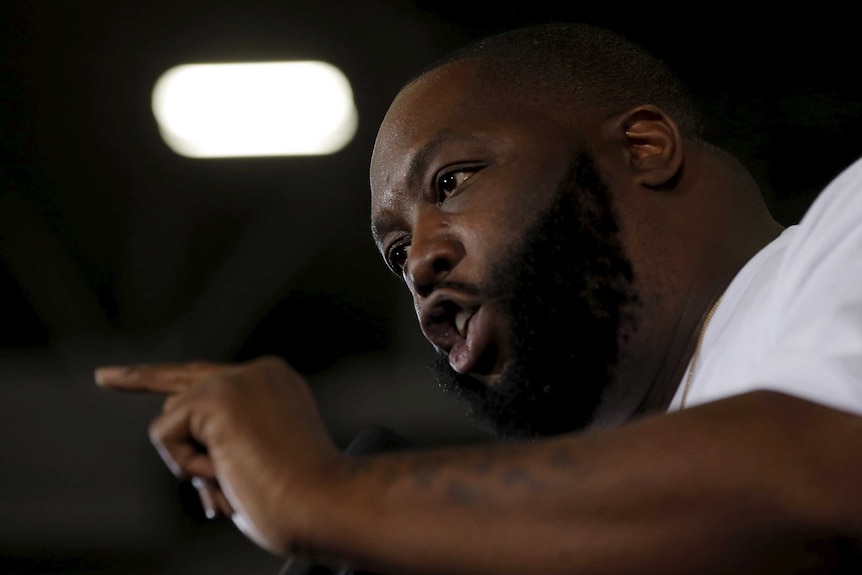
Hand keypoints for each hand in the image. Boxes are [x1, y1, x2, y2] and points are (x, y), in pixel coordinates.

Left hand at [95, 356, 339, 554]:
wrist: (323, 501)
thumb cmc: (298, 496)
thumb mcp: (259, 456)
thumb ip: (222, 438)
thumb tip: (181, 443)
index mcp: (274, 384)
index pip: (205, 376)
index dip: (154, 377)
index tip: (112, 376)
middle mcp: (258, 372)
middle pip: (180, 391)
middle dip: (145, 393)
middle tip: (105, 378)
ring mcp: (238, 380)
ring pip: (173, 418)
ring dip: (193, 461)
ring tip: (236, 478)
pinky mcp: (218, 397)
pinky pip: (167, 434)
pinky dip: (185, 463)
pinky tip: (226, 470)